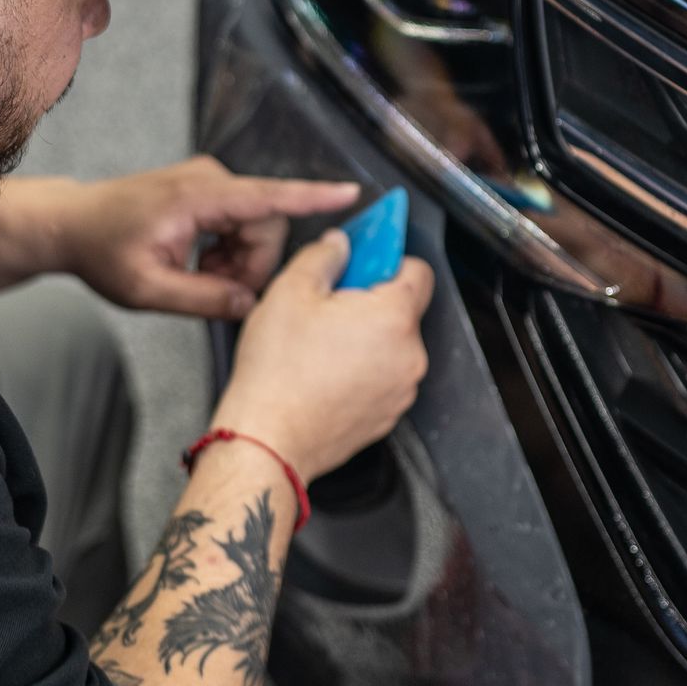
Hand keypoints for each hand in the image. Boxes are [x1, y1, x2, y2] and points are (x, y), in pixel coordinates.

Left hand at [53, 158, 359, 321]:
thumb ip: (202, 299)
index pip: (267, 196)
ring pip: (257, 228)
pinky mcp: (210, 191)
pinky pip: (242, 223)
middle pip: (266, 225)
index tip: (349, 192)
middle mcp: (210, 180)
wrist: (74, 224)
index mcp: (196, 197)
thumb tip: (247, 304)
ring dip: (238, 260)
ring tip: (200, 276)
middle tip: (216, 291)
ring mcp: (211, 183)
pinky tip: (201, 263)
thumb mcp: (147, 289)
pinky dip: (229, 250)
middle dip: (252, 265)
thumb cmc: (103, 250)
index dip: (312, 197)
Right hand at [217, 226, 432, 484]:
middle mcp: (410, 354)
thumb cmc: (278, 372)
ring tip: (320, 346)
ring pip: (391, 346)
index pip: (417, 270)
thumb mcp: (289, 291)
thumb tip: (339, 245)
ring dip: (366, 339)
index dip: (387, 260)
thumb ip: (323, 255)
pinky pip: (382, 378)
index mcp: (394, 316)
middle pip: (402, 310)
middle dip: (369, 303)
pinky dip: (361, 371)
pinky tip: (324, 374)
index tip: (363, 260)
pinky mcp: (387, 416)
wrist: (269, 440)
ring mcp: (401, 390)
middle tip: (327, 308)